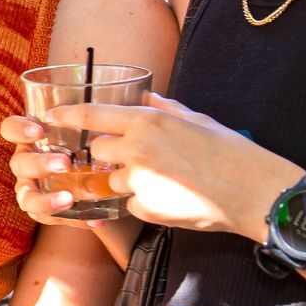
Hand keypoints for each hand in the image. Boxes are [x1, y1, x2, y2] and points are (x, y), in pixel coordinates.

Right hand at [0, 113, 111, 229]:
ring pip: (26, 197)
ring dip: (45, 198)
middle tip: (65, 162)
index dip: (18, 128)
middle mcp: (27, 163)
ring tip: (69, 197)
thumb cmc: (99, 146)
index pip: (10, 128)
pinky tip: (94, 218)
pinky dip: (71, 219)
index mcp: (33, 138)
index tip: (40, 128)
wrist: (109, 182)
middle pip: (19, 164)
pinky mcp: (48, 213)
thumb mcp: (103, 128)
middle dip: (40, 163)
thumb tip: (149, 95)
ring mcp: (33, 189)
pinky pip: (50, 220)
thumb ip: (116, 114)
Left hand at [42, 93, 301, 238]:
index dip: (67, 116)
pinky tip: (174, 199)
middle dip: (110, 154)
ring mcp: (139, 182)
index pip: (92, 115)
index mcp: (147, 122)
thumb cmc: (230, 151)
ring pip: (115, 180)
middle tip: (137, 158)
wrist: (254, 191)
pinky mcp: (146, 209)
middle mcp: (136, 149)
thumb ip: (166, 109)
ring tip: (167, 180)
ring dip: (130, 180)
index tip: (52, 117)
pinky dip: (146, 202)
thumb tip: (149, 97)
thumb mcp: (197, 120)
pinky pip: (133, 204)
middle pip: (98, 150)